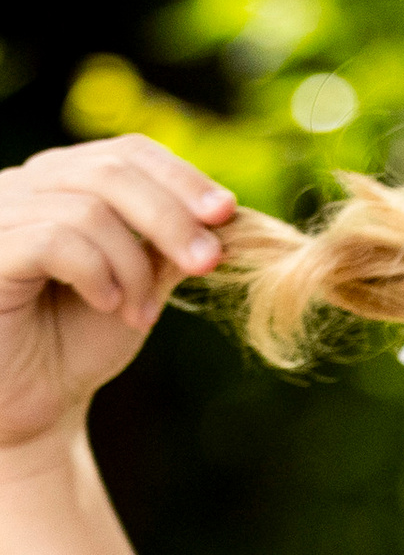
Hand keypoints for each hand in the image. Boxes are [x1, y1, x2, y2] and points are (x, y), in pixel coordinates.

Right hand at [0, 136, 234, 459]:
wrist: (36, 402)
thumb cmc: (81, 341)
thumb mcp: (143, 283)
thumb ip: (175, 246)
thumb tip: (232, 215)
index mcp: (62, 182)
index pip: (128, 152)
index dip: (183, 178)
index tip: (228, 215)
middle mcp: (21, 187)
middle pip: (111, 171)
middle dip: (173, 218)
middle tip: (209, 263)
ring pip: (88, 210)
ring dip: (133, 266)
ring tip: (141, 312)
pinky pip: (54, 241)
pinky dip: (97, 274)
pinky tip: (108, 305)